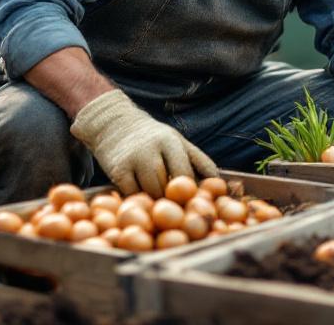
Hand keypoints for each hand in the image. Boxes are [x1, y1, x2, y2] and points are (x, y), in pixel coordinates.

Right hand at [70, 89, 217, 195]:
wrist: (113, 123)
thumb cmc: (152, 136)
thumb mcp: (177, 140)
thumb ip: (198, 159)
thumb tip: (220, 183)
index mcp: (171, 141)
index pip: (185, 174)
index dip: (191, 192)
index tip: (194, 204)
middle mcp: (151, 149)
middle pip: (168, 186)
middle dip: (174, 200)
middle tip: (178, 210)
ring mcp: (132, 160)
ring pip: (151, 193)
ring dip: (157, 202)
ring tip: (161, 206)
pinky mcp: (117, 171)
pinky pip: (132, 195)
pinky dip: (139, 201)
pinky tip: (142, 201)